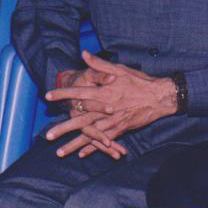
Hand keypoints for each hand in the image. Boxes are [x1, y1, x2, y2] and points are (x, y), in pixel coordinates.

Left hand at [45, 51, 177, 158]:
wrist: (159, 97)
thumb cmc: (140, 81)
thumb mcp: (120, 69)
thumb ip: (100, 64)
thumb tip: (84, 54)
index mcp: (104, 92)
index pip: (79, 93)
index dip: (63, 94)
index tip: (48, 96)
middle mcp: (105, 109)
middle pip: (80, 120)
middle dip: (63, 128)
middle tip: (48, 135)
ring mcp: (112, 121)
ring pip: (90, 134)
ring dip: (74, 144)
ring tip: (59, 152)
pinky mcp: (120, 129)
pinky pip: (104, 140)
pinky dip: (93, 148)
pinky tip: (82, 153)